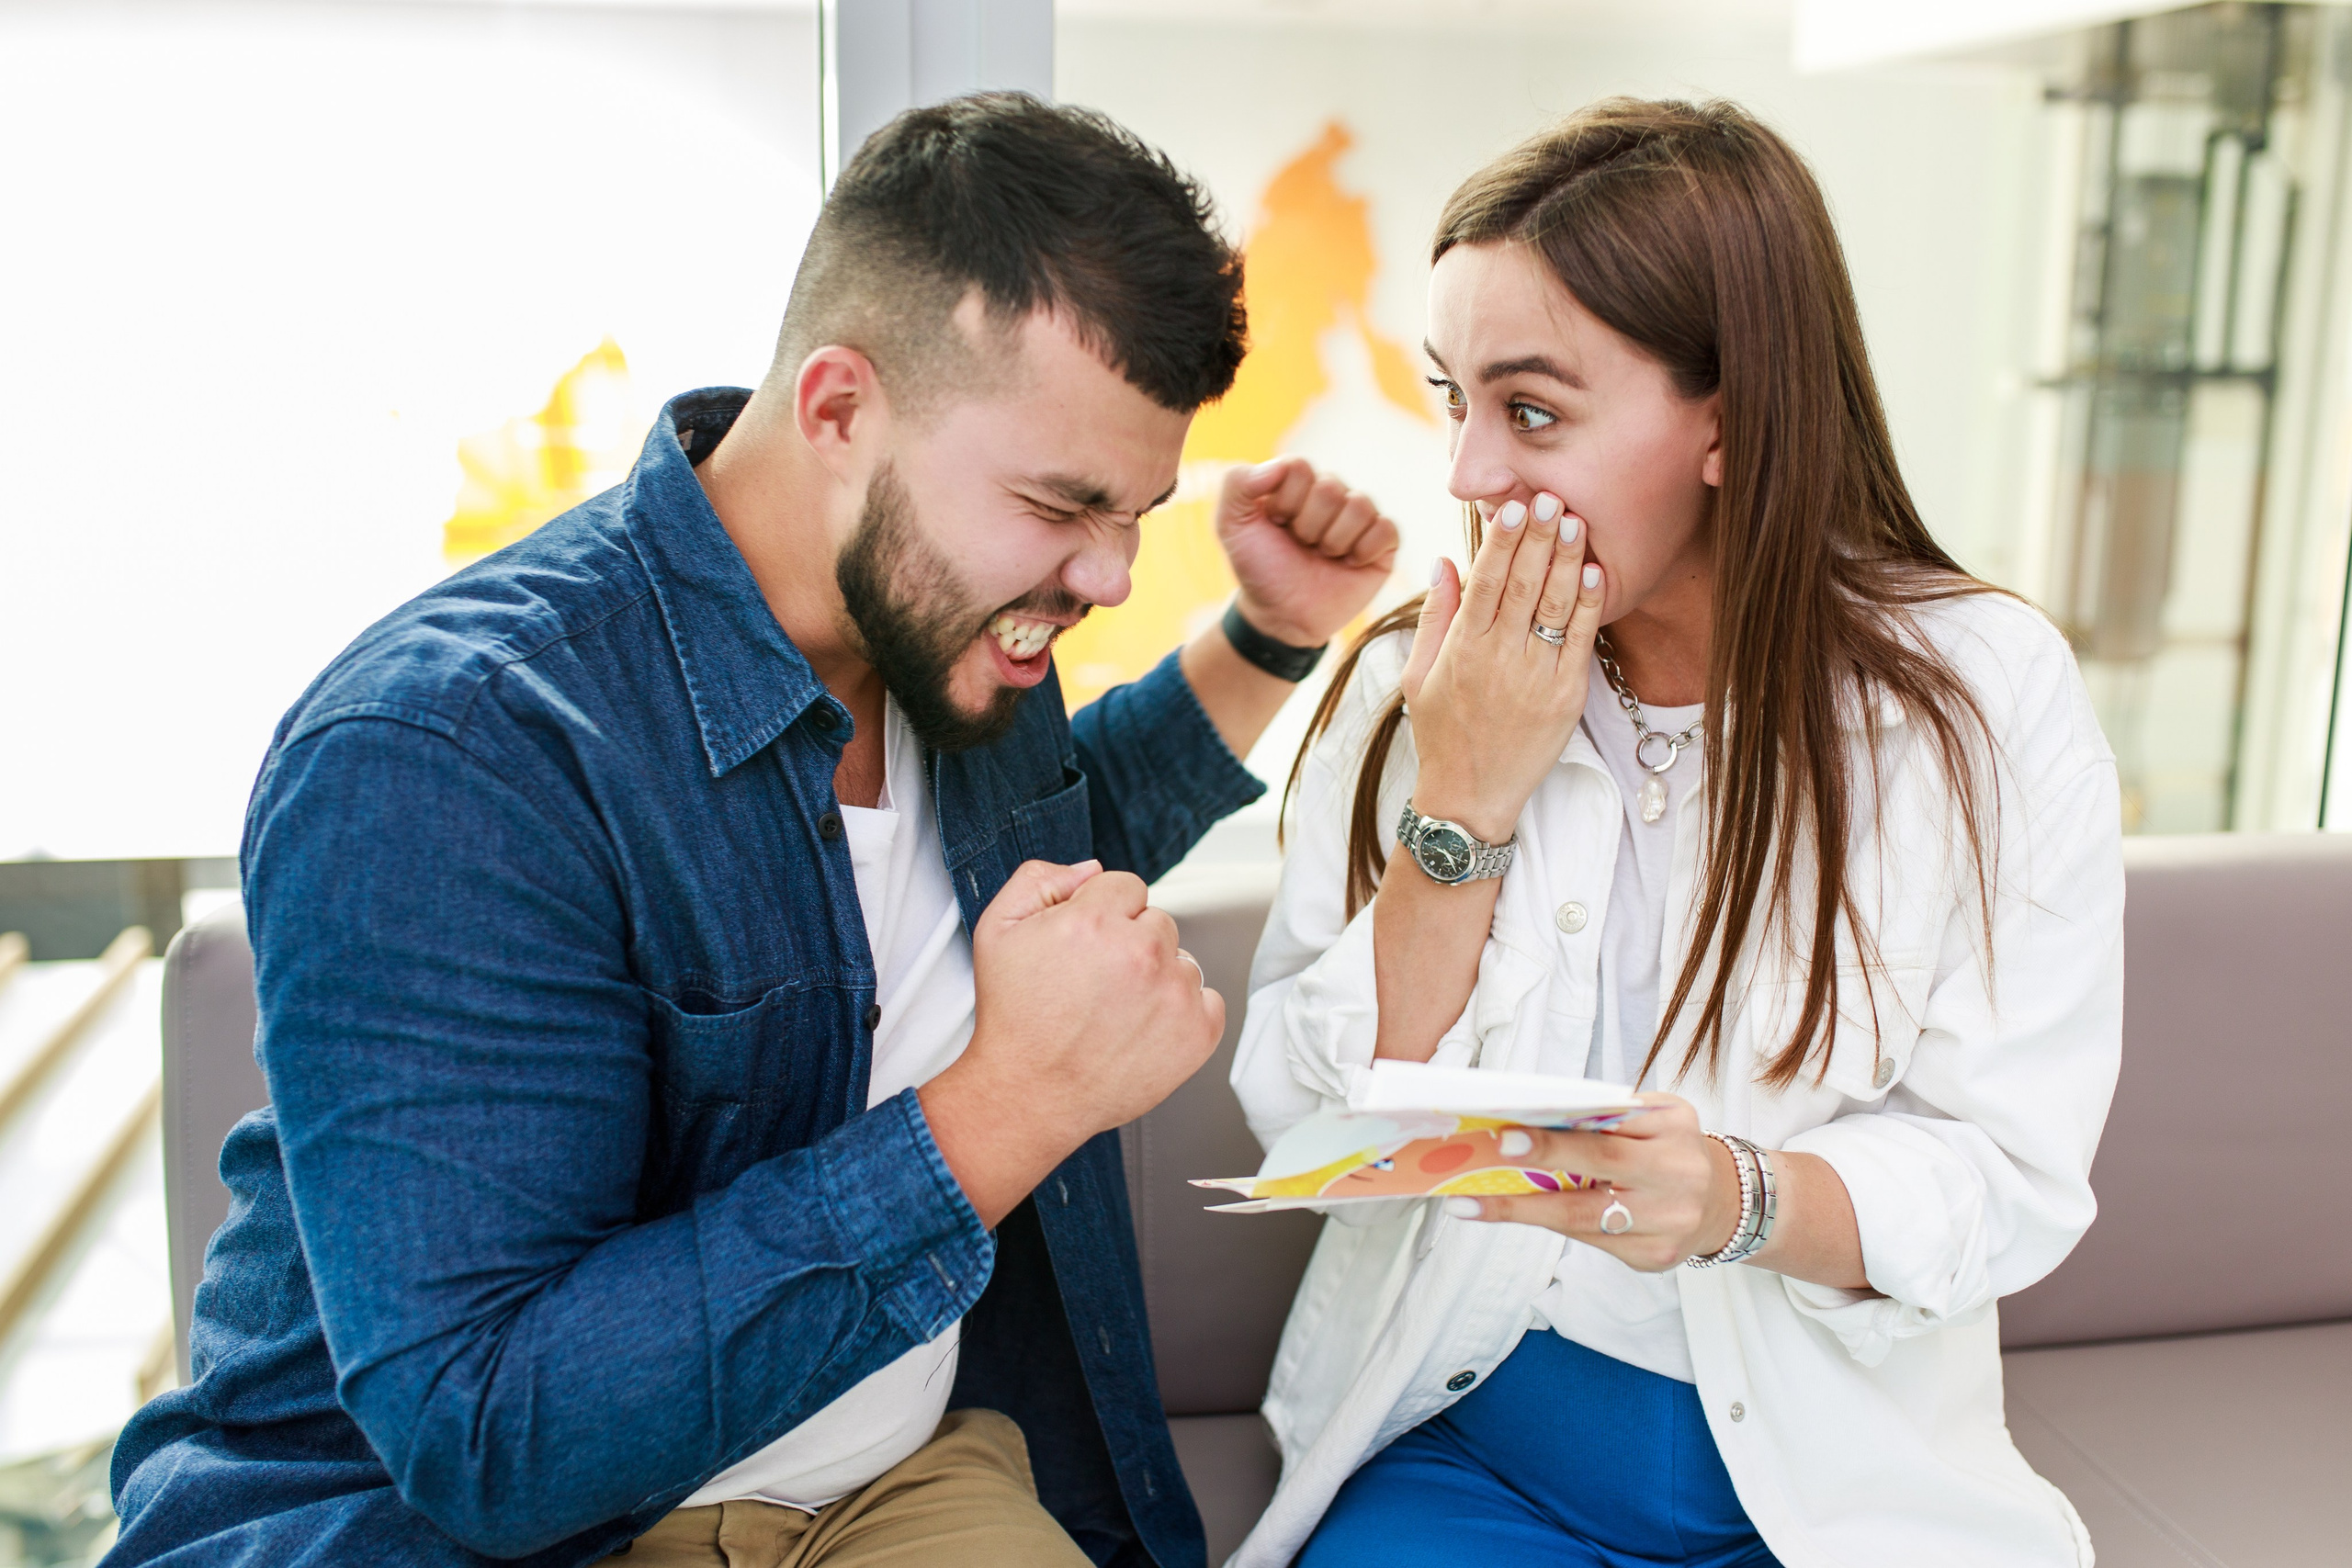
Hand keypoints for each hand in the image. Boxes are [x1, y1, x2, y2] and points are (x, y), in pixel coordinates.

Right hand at [919, 858, 1222, 1225]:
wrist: (1029, 1094)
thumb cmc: (1014, 1018)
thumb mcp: (998, 929)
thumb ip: (1040, 880)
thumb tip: (1091, 869)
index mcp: (1095, 920)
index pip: (1126, 885)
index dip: (1102, 913)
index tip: (1086, 946)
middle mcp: (1142, 952)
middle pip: (1157, 922)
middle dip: (1130, 944)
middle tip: (1096, 984)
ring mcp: (1175, 994)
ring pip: (1182, 960)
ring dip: (1158, 978)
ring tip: (1116, 1012)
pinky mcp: (1197, 1032)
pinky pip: (1207, 1000)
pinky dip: (1184, 1012)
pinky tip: (1145, 1028)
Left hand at [1215, 457, 1398, 647]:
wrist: (1282, 616)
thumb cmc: (1260, 568)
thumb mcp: (1231, 525)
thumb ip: (1237, 483)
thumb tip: (1278, 465)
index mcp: (1297, 483)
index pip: (1299, 467)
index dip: (1285, 501)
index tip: (1276, 524)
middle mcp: (1331, 494)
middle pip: (1330, 488)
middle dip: (1308, 527)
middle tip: (1301, 546)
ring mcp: (1359, 518)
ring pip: (1360, 505)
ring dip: (1334, 540)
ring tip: (1323, 556)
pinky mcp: (1383, 543)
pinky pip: (1387, 530)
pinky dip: (1365, 550)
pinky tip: (1349, 564)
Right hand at [1401, 493, 1603, 843]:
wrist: (1470, 798)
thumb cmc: (1441, 734)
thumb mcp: (1418, 677)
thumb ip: (1435, 616)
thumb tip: (1445, 560)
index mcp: (1462, 651)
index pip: (1486, 580)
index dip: (1502, 540)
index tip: (1513, 504)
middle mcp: (1499, 660)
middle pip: (1524, 584)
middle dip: (1540, 537)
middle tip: (1552, 496)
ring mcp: (1536, 678)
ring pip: (1555, 606)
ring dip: (1568, 559)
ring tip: (1576, 521)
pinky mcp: (1566, 697)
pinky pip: (1581, 641)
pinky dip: (1588, 604)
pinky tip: (1595, 571)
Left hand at [1442, 1094, 1740, 1271]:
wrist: (1723, 1199)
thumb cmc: (1673, 1146)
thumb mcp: (1656, 1116)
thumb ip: (1611, 1116)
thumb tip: (1539, 1118)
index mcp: (1674, 1135)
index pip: (1604, 1140)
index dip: (1554, 1142)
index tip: (1507, 1137)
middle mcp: (1676, 1184)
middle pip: (1593, 1185)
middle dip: (1532, 1181)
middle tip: (1480, 1176)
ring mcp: (1666, 1228)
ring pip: (1583, 1222)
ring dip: (1524, 1212)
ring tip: (1472, 1203)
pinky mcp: (1653, 1258)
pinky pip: (1593, 1241)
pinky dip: (1554, 1224)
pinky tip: (1517, 1212)